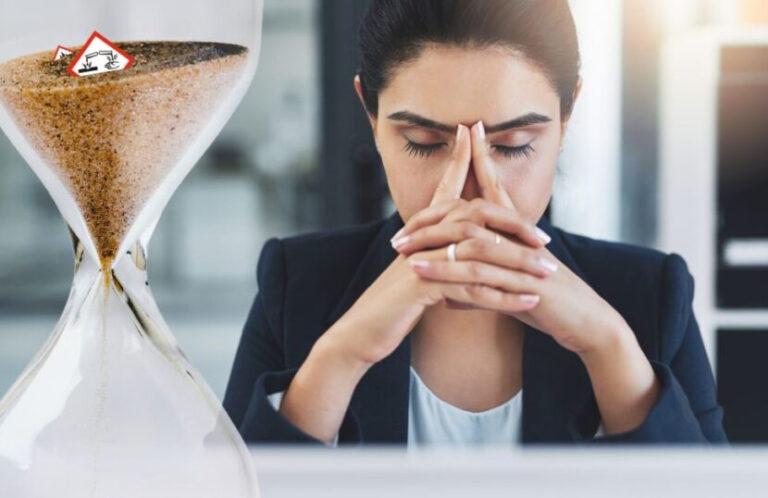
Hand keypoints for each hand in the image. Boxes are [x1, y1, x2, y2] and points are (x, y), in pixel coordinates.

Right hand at [322, 124, 547, 367]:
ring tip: (548, 273)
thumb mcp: (414, 275)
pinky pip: (472, 288)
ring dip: (518, 264)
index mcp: (419, 233)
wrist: (360, 332)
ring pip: (480, 253)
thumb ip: (435, 257)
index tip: (471, 133)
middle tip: (545, 239)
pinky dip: (505, 297)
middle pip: (474, 217)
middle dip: (514, 226)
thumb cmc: (390, 306)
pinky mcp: (422, 286)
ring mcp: (422, 260)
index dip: (459, 161)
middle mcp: (420, 239)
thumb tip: (458, 249)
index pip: (445, 191)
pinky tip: (529, 301)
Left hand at [392, 120, 631, 355]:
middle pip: (471, 213)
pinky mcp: (521, 281)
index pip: (495, 190)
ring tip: (400, 251)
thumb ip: (478, 291)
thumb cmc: (550, 305)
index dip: (482, 160)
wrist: (585, 322)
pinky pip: (477, 273)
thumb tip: (448, 299)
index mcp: (518, 233)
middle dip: (432, 218)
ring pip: (469, 241)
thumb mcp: (509, 294)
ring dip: (431, 244)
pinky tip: (422, 274)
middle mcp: (519, 238)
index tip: (468, 131)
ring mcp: (521, 257)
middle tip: (398, 232)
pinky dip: (447, 272)